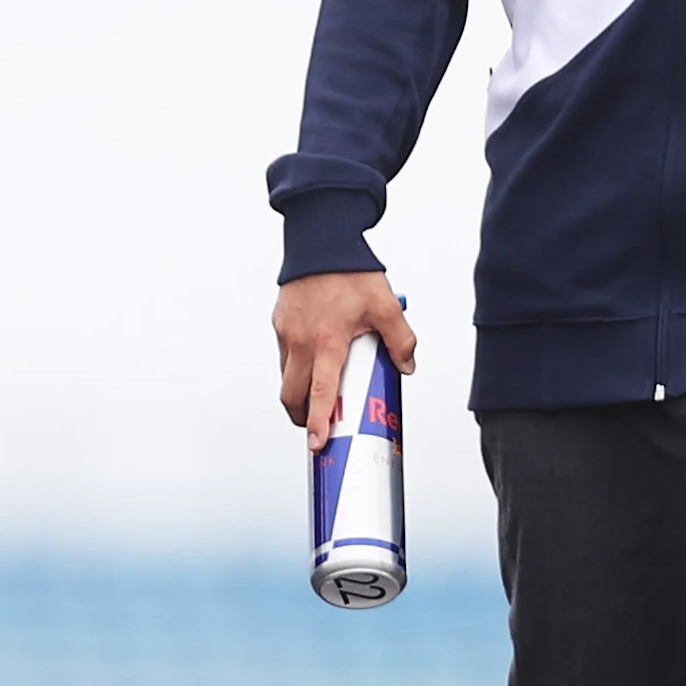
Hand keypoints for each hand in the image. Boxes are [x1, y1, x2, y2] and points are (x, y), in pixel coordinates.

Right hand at [275, 270, 416, 453]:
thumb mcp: (387, 305)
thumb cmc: (351, 272)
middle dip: (301, 417)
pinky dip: (296, 365)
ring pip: (287, 375)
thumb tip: (406, 366)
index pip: (320, 393)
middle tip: (313, 426)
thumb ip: (401, 339)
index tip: (316, 442)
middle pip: (292, 394)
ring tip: (317, 391)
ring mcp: (287, 333)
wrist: (320, 242)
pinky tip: (313, 355)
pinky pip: (285, 353)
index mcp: (328, 342)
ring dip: (298, 390)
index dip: (317, 421)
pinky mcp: (279, 322)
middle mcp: (301, 342)